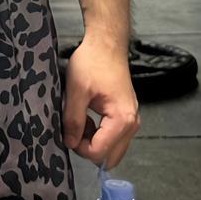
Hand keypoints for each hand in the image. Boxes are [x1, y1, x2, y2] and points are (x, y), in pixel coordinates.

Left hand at [62, 37, 139, 168]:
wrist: (106, 43)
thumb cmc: (93, 61)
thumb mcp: (76, 90)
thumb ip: (73, 119)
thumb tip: (70, 143)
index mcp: (122, 119)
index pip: (99, 153)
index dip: (79, 147)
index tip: (68, 131)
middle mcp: (132, 124)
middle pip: (110, 156)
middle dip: (89, 148)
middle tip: (74, 129)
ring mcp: (131, 120)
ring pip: (112, 148)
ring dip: (94, 140)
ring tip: (80, 118)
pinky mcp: (126, 115)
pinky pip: (113, 136)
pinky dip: (99, 133)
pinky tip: (88, 116)